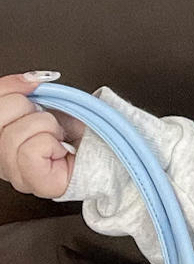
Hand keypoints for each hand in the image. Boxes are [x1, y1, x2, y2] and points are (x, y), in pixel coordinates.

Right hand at [0, 73, 86, 198]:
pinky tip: (61, 149)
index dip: (9, 87)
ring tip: (59, 136)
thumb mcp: (50, 103)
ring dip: (46, 126)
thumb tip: (30, 78)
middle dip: (28, 108)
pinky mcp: (37, 185)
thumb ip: (28, 91)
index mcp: (3, 137)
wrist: (113, 150)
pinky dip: (50, 141)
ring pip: (13, 135)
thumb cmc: (83, 131)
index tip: (33, 84)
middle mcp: (4, 160)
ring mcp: (18, 176)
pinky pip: (29, 151)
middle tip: (49, 120)